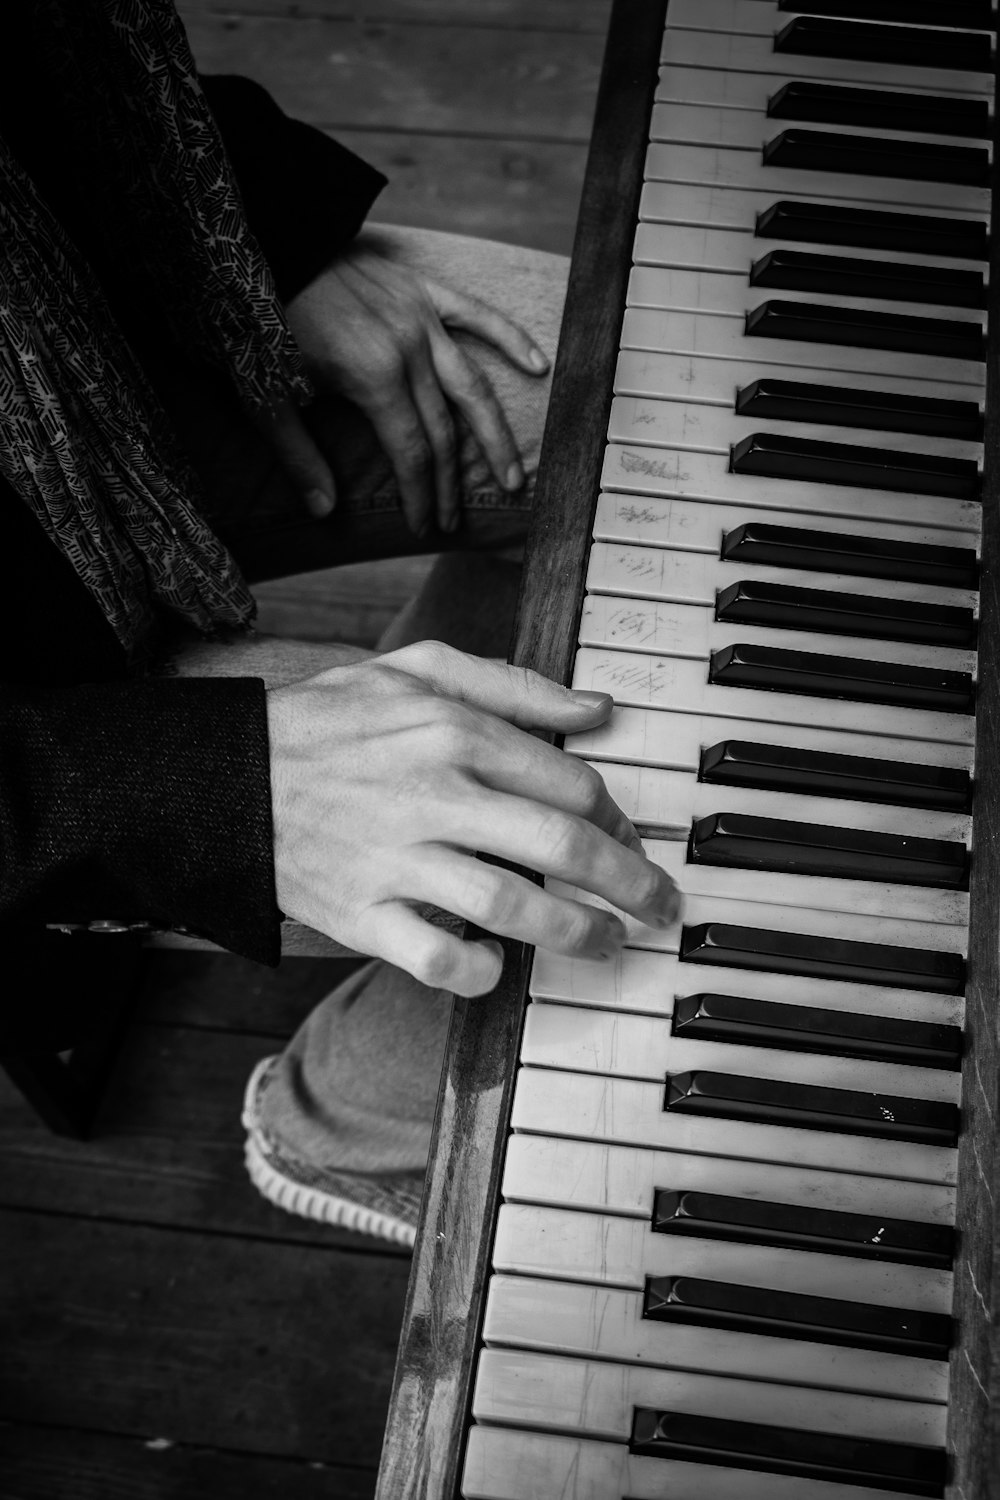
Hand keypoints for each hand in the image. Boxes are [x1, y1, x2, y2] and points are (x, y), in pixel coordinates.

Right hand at [267, 641, 679, 996]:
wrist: (225, 775)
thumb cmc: (328, 720)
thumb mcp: (416, 669)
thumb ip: (514, 685)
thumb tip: (598, 708)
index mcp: (454, 731)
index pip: (570, 784)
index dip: (620, 821)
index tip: (634, 844)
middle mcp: (432, 793)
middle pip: (561, 848)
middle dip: (630, 885)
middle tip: (660, 908)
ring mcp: (394, 858)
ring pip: (510, 906)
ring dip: (576, 934)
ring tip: (608, 945)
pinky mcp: (358, 913)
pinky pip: (433, 958)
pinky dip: (477, 972)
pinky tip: (500, 969)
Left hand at [283, 238, 550, 535]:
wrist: (269, 241)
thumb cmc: (262, 322)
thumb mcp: (268, 396)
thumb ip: (298, 455)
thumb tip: (324, 511)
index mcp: (372, 376)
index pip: (411, 451)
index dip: (420, 494)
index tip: (420, 526)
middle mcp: (408, 349)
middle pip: (443, 430)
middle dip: (449, 483)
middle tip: (454, 520)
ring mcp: (422, 317)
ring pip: (473, 386)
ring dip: (494, 436)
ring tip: (513, 476)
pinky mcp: (424, 290)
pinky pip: (479, 316)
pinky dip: (511, 339)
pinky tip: (538, 366)